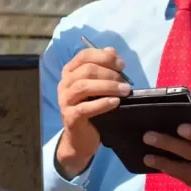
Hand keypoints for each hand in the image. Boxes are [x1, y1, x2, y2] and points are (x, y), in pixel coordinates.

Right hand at [56, 46, 131, 178]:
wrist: (81, 139)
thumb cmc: (92, 109)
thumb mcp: (98, 87)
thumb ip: (104, 68)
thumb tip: (111, 51)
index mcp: (70, 72)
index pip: (84, 56)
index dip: (104, 57)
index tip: (121, 65)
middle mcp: (64, 84)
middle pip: (86, 70)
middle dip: (109, 73)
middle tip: (125, 82)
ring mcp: (65, 101)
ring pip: (84, 86)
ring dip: (107, 86)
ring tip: (125, 91)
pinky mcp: (70, 117)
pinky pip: (85, 108)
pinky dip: (102, 103)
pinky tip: (115, 102)